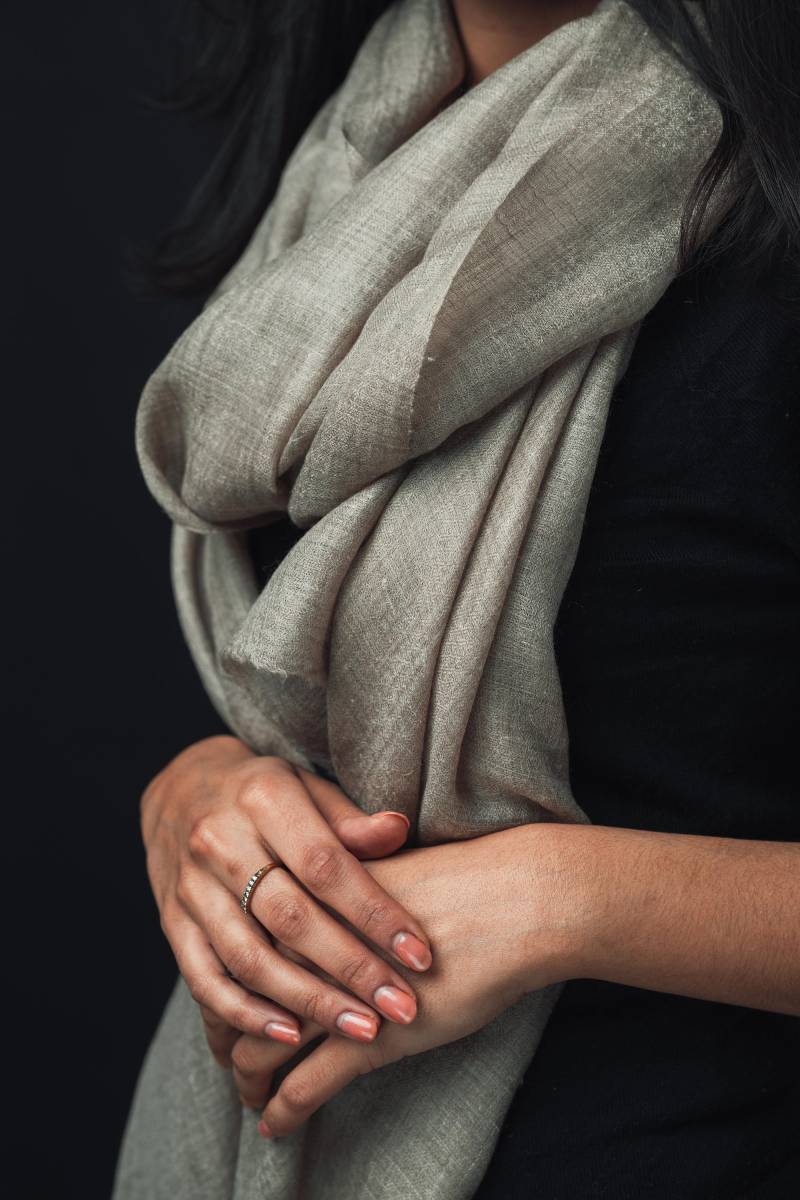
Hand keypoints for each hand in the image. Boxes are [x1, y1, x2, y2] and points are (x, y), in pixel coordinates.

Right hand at [140, 735, 432, 1066]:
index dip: (374, 912)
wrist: (181, 789)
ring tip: (360, 1030)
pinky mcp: (173, 923)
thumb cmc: (266, 793)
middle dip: (352, 969)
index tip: (421, 955)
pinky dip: (245, 1013)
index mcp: (263, 799)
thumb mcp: (307, 787)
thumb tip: (398, 831)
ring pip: (249, 956)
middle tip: (402, 1007)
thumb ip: (349, 820)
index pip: (325, 865)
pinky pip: (204, 978)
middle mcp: (221, 842)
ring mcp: (191, 887)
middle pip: (290, 917)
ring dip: (308, 1001)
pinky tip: (289, 1037)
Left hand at [227, 823, 581, 1133]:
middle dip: (228, 1033)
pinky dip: (281, 1111)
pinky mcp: (365, 1039)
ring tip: (250, 1094)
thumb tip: (333, 908)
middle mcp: (305, 942)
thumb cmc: (464, 882)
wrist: (514, 898)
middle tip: (227, 1055)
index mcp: (308, 895)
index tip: (227, 1003)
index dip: (227, 983)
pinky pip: (302, 1085)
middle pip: (237, 996)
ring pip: (259, 1045)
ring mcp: (331, 992)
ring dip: (248, 1077)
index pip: (242, 946)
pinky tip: (276, 1126)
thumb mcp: (387, 877)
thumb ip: (347, 894)